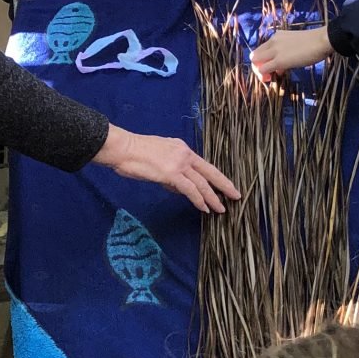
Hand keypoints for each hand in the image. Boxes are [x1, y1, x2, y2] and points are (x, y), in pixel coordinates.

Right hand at [94, 127, 240, 212]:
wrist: (122, 148)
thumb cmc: (134, 154)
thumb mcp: (157, 158)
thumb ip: (170, 171)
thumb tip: (178, 187)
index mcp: (181, 148)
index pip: (203, 164)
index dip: (215, 176)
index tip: (224, 185)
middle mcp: (184, 154)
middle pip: (210, 171)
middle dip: (224, 185)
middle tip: (236, 195)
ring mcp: (179, 163)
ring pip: (202, 183)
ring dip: (213, 198)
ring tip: (221, 209)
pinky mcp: (171, 173)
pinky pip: (190, 190)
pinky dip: (199, 200)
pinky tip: (204, 208)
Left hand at [250, 26, 332, 81]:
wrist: (321, 40)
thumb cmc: (314, 42)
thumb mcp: (295, 44)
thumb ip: (285, 54)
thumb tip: (279, 68)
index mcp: (277, 36)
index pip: (262, 49)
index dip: (263, 60)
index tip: (272, 66)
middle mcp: (273, 41)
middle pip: (255, 55)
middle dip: (258, 66)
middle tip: (267, 73)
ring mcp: (275, 51)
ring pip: (255, 61)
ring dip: (259, 71)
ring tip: (268, 77)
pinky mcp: (279, 61)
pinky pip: (263, 69)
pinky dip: (264, 75)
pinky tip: (271, 78)